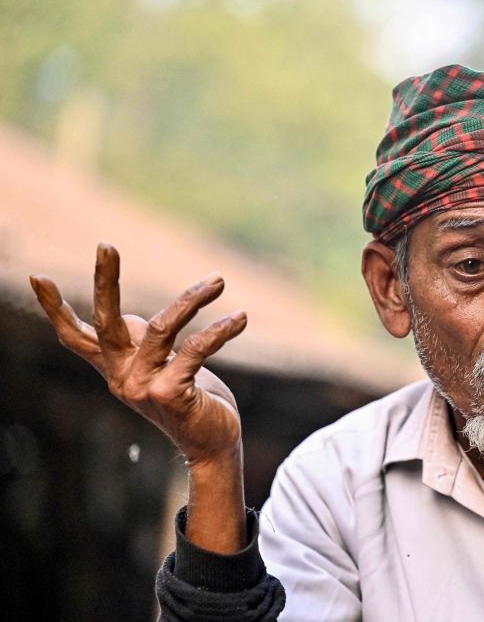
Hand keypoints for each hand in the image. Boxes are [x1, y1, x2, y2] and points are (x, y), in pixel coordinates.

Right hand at [29, 243, 248, 551]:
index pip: (76, 337)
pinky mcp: (170, 394)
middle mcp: (122, 376)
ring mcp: (143, 386)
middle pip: (105, 322)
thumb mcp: (161, 367)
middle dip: (105, 281)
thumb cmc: (190, 399)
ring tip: (219, 280)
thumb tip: (131, 318)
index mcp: (115, 368)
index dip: (55, 309)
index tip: (36, 277)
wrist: (211, 445)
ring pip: (162, 327)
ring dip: (193, 299)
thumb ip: (143, 344)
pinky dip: (219, 330)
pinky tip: (239, 318)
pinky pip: (194, 349)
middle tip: (106, 245)